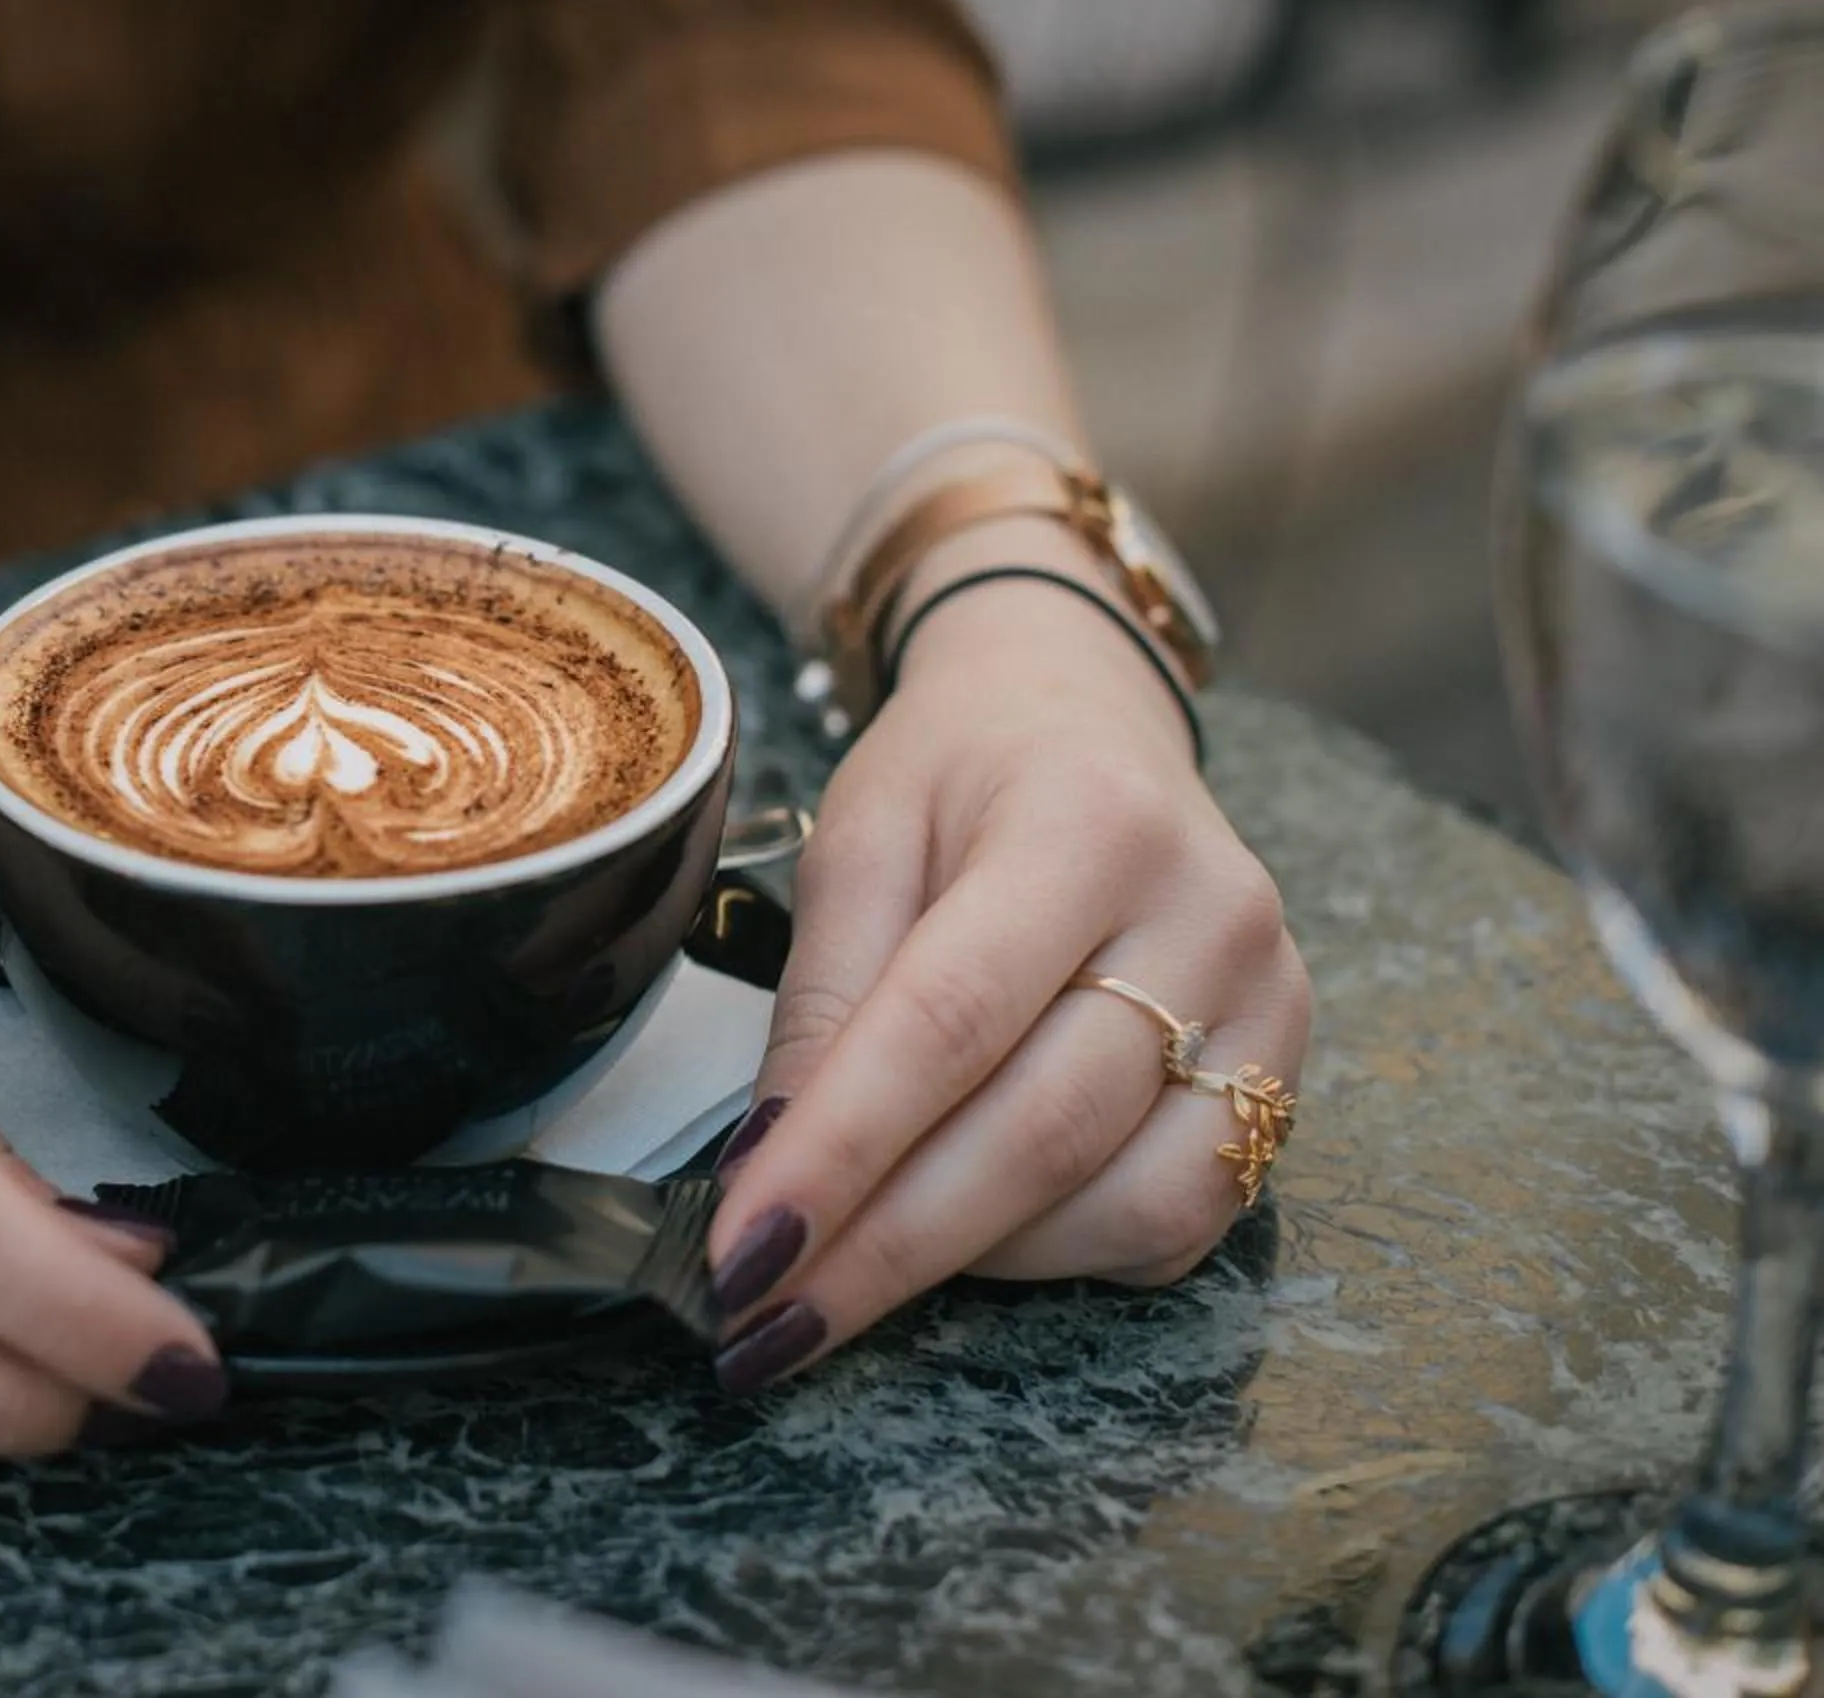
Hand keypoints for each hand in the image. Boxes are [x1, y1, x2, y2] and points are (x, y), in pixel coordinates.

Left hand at [706, 541, 1310, 1391]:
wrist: (1086, 714)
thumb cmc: (960, 771)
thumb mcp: (859, 835)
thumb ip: (823, 996)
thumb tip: (774, 1166)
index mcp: (1086, 823)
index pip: (948, 1021)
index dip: (840, 1152)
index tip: (742, 1251)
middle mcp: (1206, 914)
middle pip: (1042, 1130)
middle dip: (888, 1247)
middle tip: (770, 1319)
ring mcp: (1271, 1000)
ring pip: (1129, 1201)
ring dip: (977, 1263)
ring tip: (861, 1259)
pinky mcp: (1292, 1070)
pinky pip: (1182, 1219)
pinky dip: (1064, 1252)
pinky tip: (975, 1229)